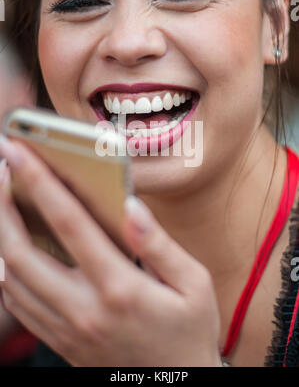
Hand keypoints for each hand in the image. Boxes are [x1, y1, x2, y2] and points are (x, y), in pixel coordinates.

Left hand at [0, 136, 221, 366]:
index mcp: (119, 288)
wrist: (177, 386)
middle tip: (1, 171)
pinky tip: (11, 249)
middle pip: (21, 252)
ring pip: (11, 279)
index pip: (70, 223)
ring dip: (0, 236)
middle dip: (2, 206)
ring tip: (3, 203)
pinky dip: (6, 271)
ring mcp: (67, 328)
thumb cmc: (189, 331)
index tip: (19, 151)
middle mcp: (84, 308)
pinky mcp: (60, 339)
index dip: (40, 182)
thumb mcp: (194, 284)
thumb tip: (131, 206)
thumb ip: (160, 244)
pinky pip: (17, 304)